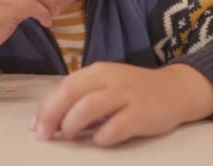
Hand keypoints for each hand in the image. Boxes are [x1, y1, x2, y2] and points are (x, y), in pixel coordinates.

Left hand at [31, 62, 212, 146]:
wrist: (175, 90)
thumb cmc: (134, 91)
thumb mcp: (106, 84)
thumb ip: (81, 96)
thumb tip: (49, 118)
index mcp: (97, 71)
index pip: (64, 86)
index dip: (46, 107)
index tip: (36, 125)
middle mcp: (110, 79)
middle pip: (71, 93)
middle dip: (52, 115)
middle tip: (45, 135)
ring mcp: (126, 95)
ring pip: (89, 107)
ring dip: (73, 124)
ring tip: (71, 136)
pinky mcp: (141, 114)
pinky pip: (115, 127)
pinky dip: (102, 137)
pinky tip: (100, 140)